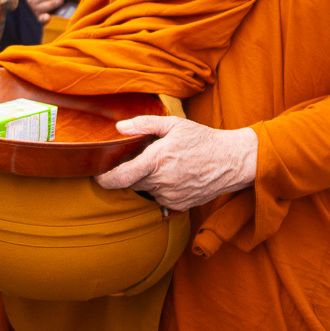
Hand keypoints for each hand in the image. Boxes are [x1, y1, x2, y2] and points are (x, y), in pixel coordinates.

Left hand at [97, 116, 256, 210]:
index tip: (97, 175)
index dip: (104, 179)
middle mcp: (162, 182)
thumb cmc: (203, 140)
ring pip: (146, 190)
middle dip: (131, 172)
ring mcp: (171, 196)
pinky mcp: (179, 205)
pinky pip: (160, 198)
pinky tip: (176, 175)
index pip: (120, 177)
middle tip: (144, 158)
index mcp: (157, 160)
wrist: (232, 161)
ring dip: (148, 179)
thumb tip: (120, 127)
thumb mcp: (174, 124)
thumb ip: (145, 124)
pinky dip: (162, 188)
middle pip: (131, 183)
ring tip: (166, 164)